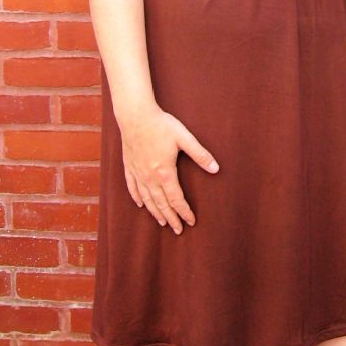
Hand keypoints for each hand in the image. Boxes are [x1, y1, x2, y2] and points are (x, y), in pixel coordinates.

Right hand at [118, 103, 218, 232]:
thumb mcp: (184, 138)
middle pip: (161, 203)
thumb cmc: (161, 125)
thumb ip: (200, 154)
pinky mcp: (129, 167)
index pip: (176, 199)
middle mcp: (149, 177)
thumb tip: (216, 168)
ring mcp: (137, 173)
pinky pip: (132, 188)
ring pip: (147, 199)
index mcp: (164, 172)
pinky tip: (141, 204)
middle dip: (171, 218)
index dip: (184, 212)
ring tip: (163, 222)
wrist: (135, 115)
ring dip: (156, 212)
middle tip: (178, 230)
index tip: (191, 221)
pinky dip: (137, 198)